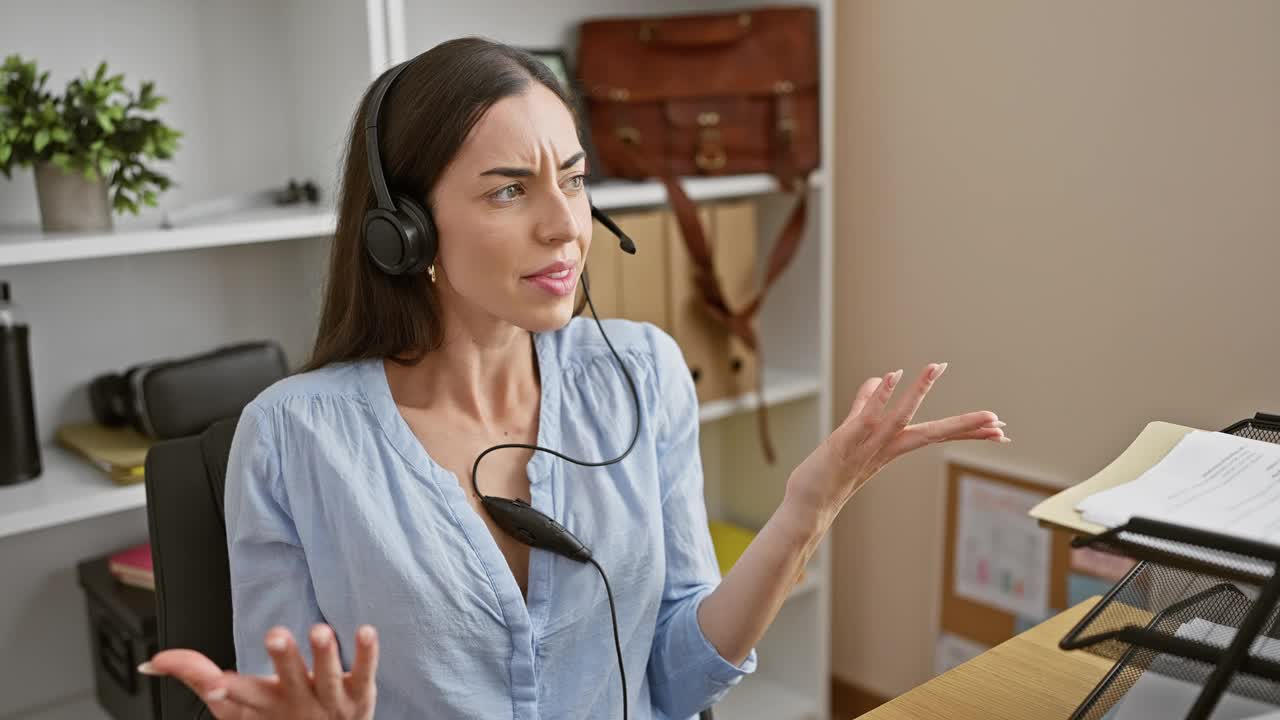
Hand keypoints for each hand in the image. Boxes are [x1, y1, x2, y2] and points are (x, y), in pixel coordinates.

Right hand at [139, 624, 378, 718]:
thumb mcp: (235, 706)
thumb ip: (196, 676)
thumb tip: (154, 662)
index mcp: (265, 705)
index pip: (241, 696)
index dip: (226, 689)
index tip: (216, 682)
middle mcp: (297, 702)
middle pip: (290, 680)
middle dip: (284, 659)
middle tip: (276, 635)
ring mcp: (331, 700)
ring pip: (330, 677)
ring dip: (325, 654)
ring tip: (320, 630)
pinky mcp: (361, 694)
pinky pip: (366, 672)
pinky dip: (367, 653)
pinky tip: (367, 631)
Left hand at [785, 363, 1007, 524]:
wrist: (806, 504)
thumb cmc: (829, 473)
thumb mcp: (852, 432)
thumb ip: (866, 403)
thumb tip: (882, 377)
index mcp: (892, 446)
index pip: (936, 435)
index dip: (966, 430)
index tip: (998, 428)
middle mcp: (885, 447)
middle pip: (931, 433)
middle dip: (964, 425)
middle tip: (998, 421)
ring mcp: (866, 445)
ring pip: (899, 417)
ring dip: (918, 392)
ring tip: (936, 367)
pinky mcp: (844, 442)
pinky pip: (866, 416)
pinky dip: (879, 396)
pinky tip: (893, 376)